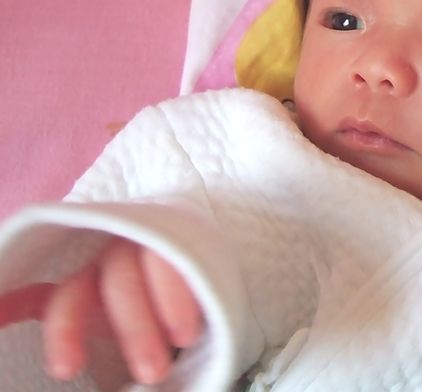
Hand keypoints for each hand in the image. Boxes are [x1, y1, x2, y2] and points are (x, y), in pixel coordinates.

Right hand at [0, 238, 201, 383]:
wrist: (188, 292)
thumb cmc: (201, 302)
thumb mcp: (203, 311)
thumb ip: (193, 332)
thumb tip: (174, 364)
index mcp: (168, 248)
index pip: (164, 260)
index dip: (172, 296)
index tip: (186, 337)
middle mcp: (125, 253)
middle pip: (120, 276)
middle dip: (135, 325)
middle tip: (154, 373)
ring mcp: (92, 274)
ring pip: (74, 291)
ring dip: (67, 330)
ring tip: (66, 370)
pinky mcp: (65, 295)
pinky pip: (31, 296)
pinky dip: (7, 305)